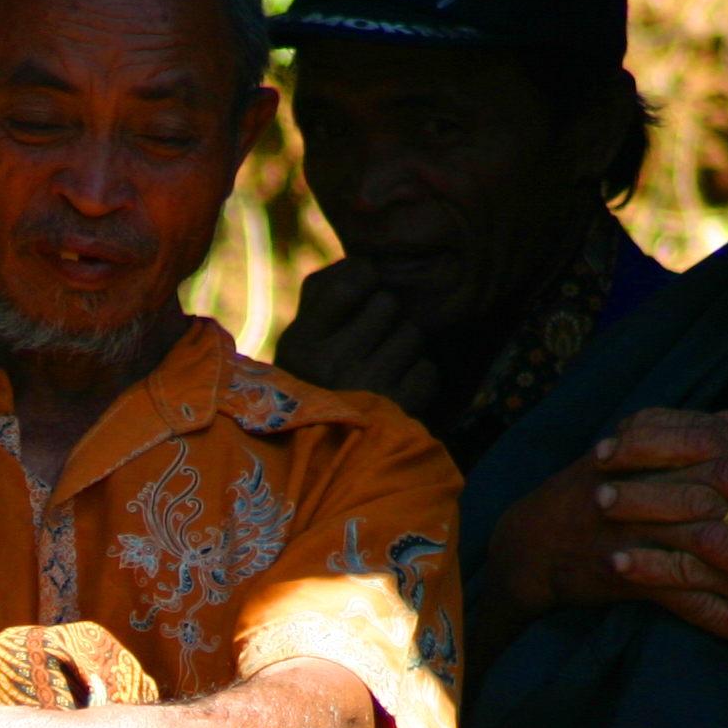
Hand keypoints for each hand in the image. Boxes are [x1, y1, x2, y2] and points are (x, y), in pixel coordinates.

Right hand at [273, 258, 436, 416]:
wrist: (318, 466)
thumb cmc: (312, 389)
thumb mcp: (299, 343)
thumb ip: (322, 294)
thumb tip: (363, 261)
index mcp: (300, 343)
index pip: (354, 278)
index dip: (365, 279)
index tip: (360, 295)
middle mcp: (329, 363)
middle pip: (388, 304)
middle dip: (386, 321)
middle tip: (368, 347)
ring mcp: (366, 388)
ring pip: (412, 335)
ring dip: (404, 352)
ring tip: (380, 374)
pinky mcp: (397, 412)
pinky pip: (428, 372)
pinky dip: (417, 382)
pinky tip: (394, 396)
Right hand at [489, 407, 727, 641]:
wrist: (525, 544)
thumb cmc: (586, 494)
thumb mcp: (635, 450)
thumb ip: (695, 431)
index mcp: (651, 444)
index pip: (726, 436)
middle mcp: (642, 480)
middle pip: (723, 483)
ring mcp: (629, 527)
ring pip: (704, 542)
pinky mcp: (617, 571)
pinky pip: (674, 594)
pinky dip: (712, 613)